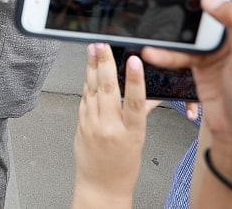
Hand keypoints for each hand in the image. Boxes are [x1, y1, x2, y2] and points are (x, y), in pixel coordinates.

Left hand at [71, 44, 151, 208]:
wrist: (100, 185)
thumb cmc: (122, 167)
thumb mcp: (139, 141)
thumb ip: (141, 115)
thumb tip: (150, 96)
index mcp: (131, 133)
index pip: (135, 103)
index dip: (135, 80)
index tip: (134, 62)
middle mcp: (109, 127)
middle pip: (108, 90)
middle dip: (104, 64)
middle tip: (103, 46)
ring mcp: (92, 124)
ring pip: (92, 90)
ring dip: (92, 67)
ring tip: (93, 50)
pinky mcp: (80, 123)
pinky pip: (84, 98)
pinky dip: (87, 82)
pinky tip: (88, 70)